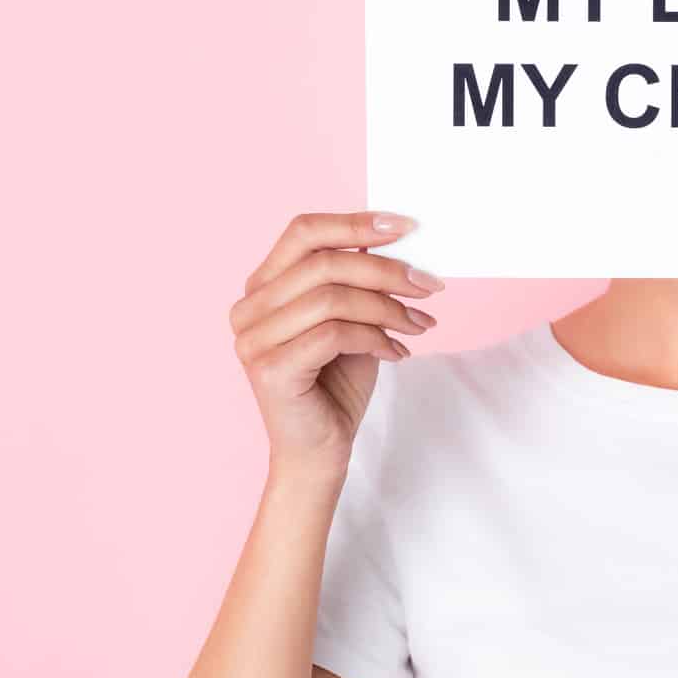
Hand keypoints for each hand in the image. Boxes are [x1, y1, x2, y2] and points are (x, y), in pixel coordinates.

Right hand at [230, 211, 442, 477]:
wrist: (318, 454)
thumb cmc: (335, 386)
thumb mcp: (351, 321)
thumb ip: (358, 281)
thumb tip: (395, 238)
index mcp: (262, 286)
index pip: (303, 231)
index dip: (355, 223)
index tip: (406, 227)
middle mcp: (248, 308)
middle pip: (323, 262)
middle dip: (386, 270)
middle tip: (429, 286)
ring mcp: (253, 339)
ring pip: (331, 298)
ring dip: (387, 307)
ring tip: (418, 324)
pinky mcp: (269, 369)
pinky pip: (333, 334)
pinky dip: (374, 338)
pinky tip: (397, 353)